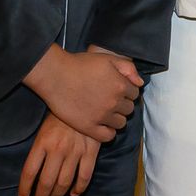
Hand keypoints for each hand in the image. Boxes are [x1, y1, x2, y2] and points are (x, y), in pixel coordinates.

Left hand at [16, 111, 100, 195]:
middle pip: (46, 182)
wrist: (84, 96)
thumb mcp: (44, 127)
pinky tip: (73, 193)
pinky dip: (79, 188)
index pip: (29, 172)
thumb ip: (39, 148)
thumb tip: (33, 172)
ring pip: (64, 182)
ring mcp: (75, 151)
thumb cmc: (60, 113)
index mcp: (43, 142)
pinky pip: (85, 175)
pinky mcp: (91, 150)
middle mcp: (58, 149)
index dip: (25, 189)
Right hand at [22, 46, 138, 142]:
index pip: (135, 94)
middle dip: (123, 104)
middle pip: (129, 109)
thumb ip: (128, 68)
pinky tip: (102, 125)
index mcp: (120, 85)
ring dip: (116, 118)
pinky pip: (107, 136)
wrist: (55, 75)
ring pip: (121, 123)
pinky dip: (108, 132)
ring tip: (106, 112)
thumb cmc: (80, 64)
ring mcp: (101, 116)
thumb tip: (140, 83)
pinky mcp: (88, 126)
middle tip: (111, 100)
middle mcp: (114, 102)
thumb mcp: (107, 59)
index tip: (118, 90)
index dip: (127, 91)